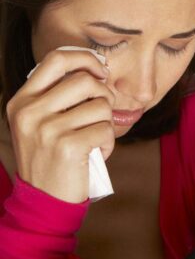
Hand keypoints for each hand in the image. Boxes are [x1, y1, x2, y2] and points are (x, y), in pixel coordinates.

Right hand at [6, 50, 115, 202]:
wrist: (44, 200)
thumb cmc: (53, 157)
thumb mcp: (43, 122)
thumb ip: (62, 95)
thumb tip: (100, 69)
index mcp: (22, 101)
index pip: (56, 59)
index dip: (86, 58)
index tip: (102, 71)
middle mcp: (29, 112)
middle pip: (85, 80)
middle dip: (104, 95)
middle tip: (102, 114)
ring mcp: (46, 129)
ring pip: (101, 105)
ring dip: (106, 124)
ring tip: (93, 139)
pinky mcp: (66, 146)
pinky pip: (106, 130)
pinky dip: (109, 143)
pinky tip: (95, 154)